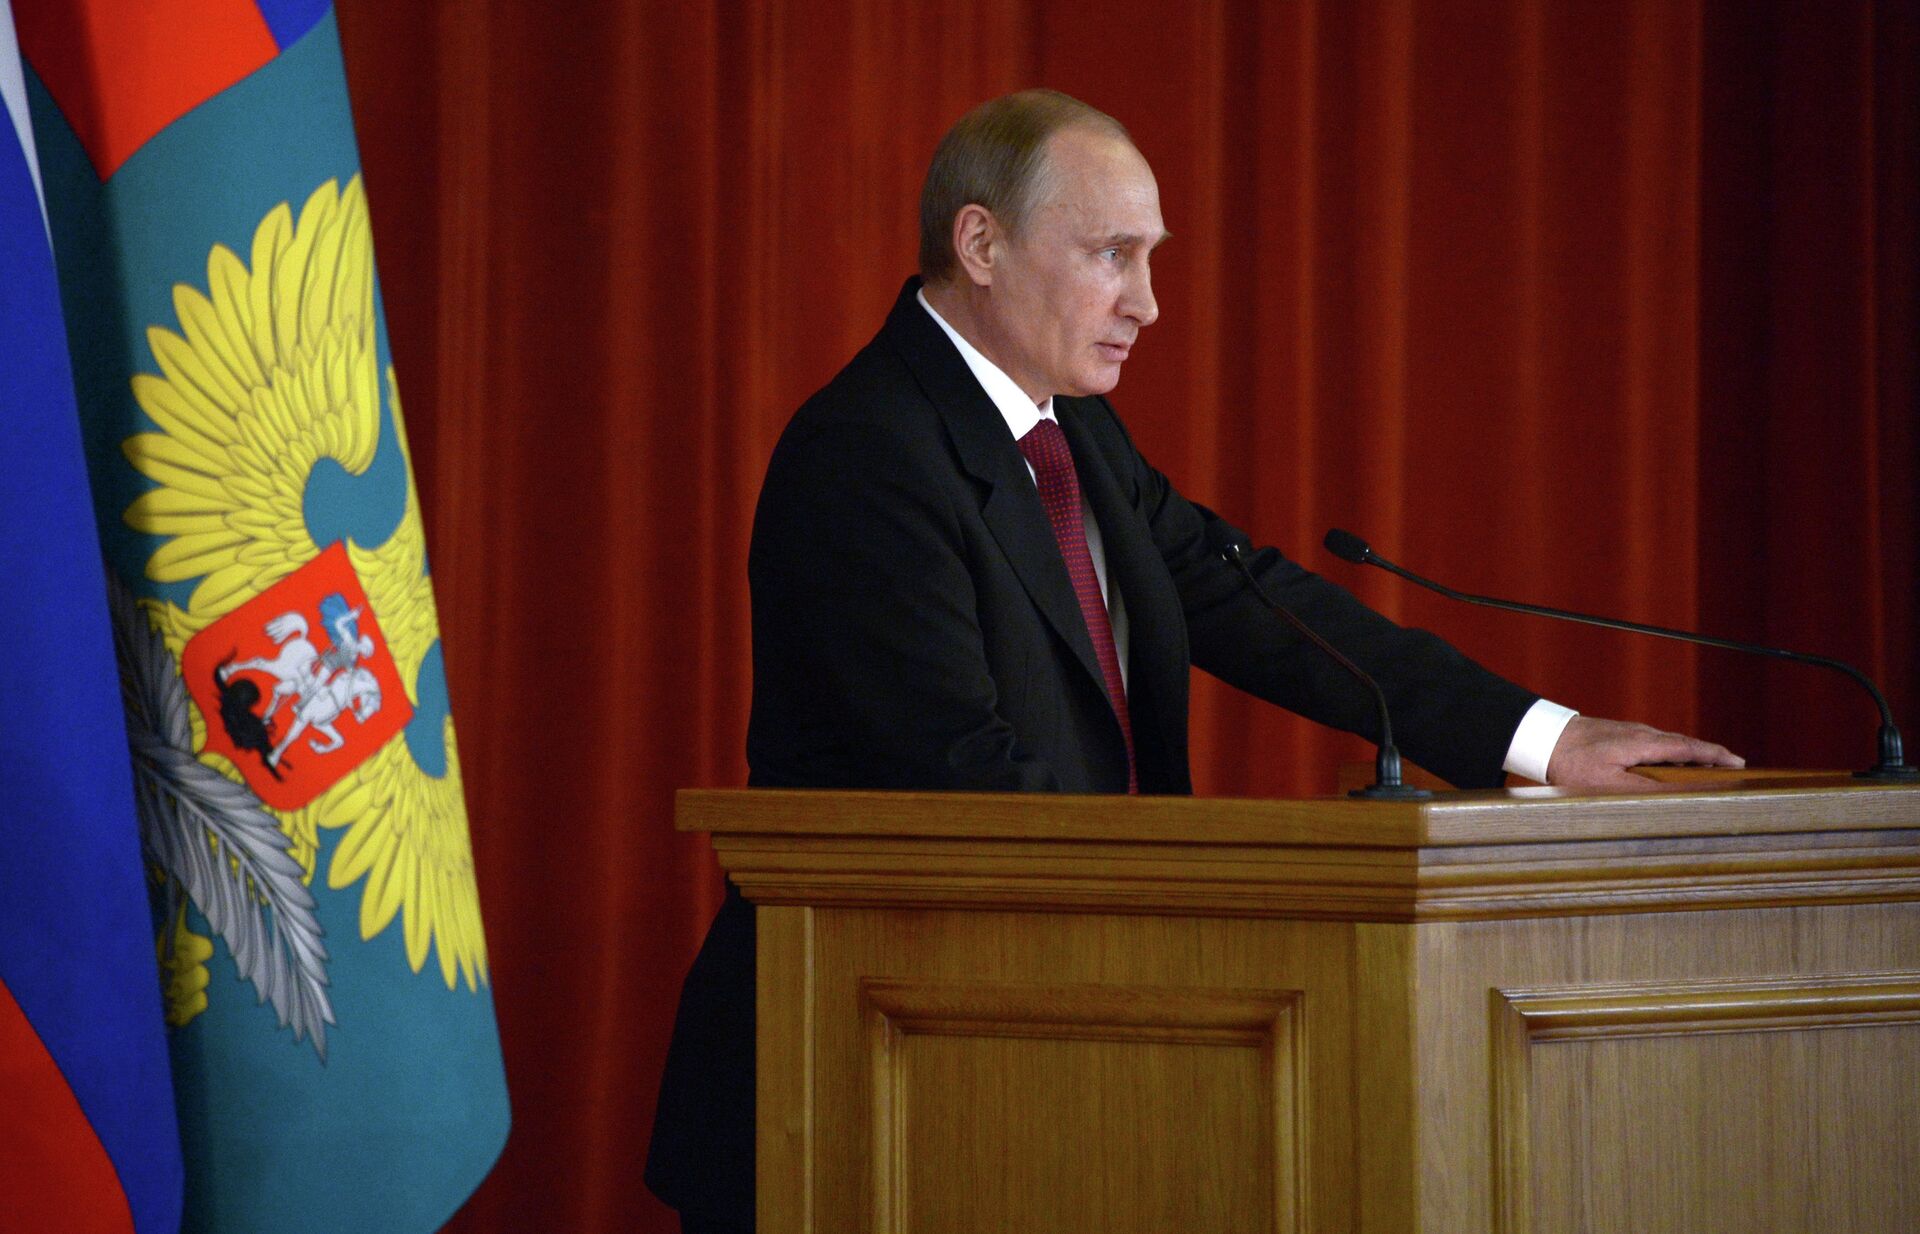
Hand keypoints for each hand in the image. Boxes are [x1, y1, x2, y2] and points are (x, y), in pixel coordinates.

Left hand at [1544, 716, 1744, 790]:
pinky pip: (1652, 745)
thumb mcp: (1609, 784)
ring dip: (1689, 755)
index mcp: (1644, 743)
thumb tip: (1678, 794)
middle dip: (1708, 756)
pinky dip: (1668, 754)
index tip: (1739, 763)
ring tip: (1707, 771)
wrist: (1541, 738)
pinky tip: (1667, 767)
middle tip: (1731, 768)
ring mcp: (1628, 733)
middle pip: (1683, 744)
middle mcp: (1640, 733)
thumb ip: (1645, 788)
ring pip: (1667, 745)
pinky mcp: (1617, 736)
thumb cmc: (1571, 763)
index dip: (1715, 756)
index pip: (1689, 747)